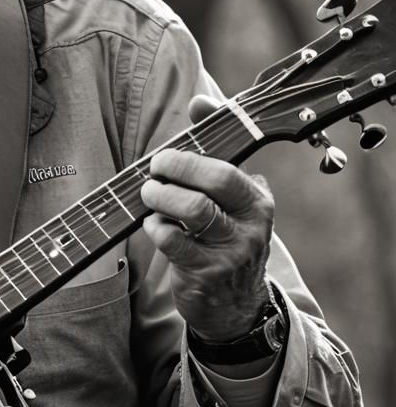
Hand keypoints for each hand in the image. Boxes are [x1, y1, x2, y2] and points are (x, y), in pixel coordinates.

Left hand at [140, 100, 274, 340]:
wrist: (234, 305)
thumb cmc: (222, 237)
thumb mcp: (228, 198)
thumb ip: (215, 150)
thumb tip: (200, 100)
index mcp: (257, 199)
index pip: (229, 164)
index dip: (196, 148)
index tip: (170, 146)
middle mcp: (251, 223)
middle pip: (215, 180)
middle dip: (177, 168)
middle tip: (155, 169)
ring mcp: (232, 250)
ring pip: (194, 209)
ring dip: (161, 196)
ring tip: (149, 194)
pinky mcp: (207, 273)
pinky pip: (174, 240)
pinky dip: (156, 227)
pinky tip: (153, 225)